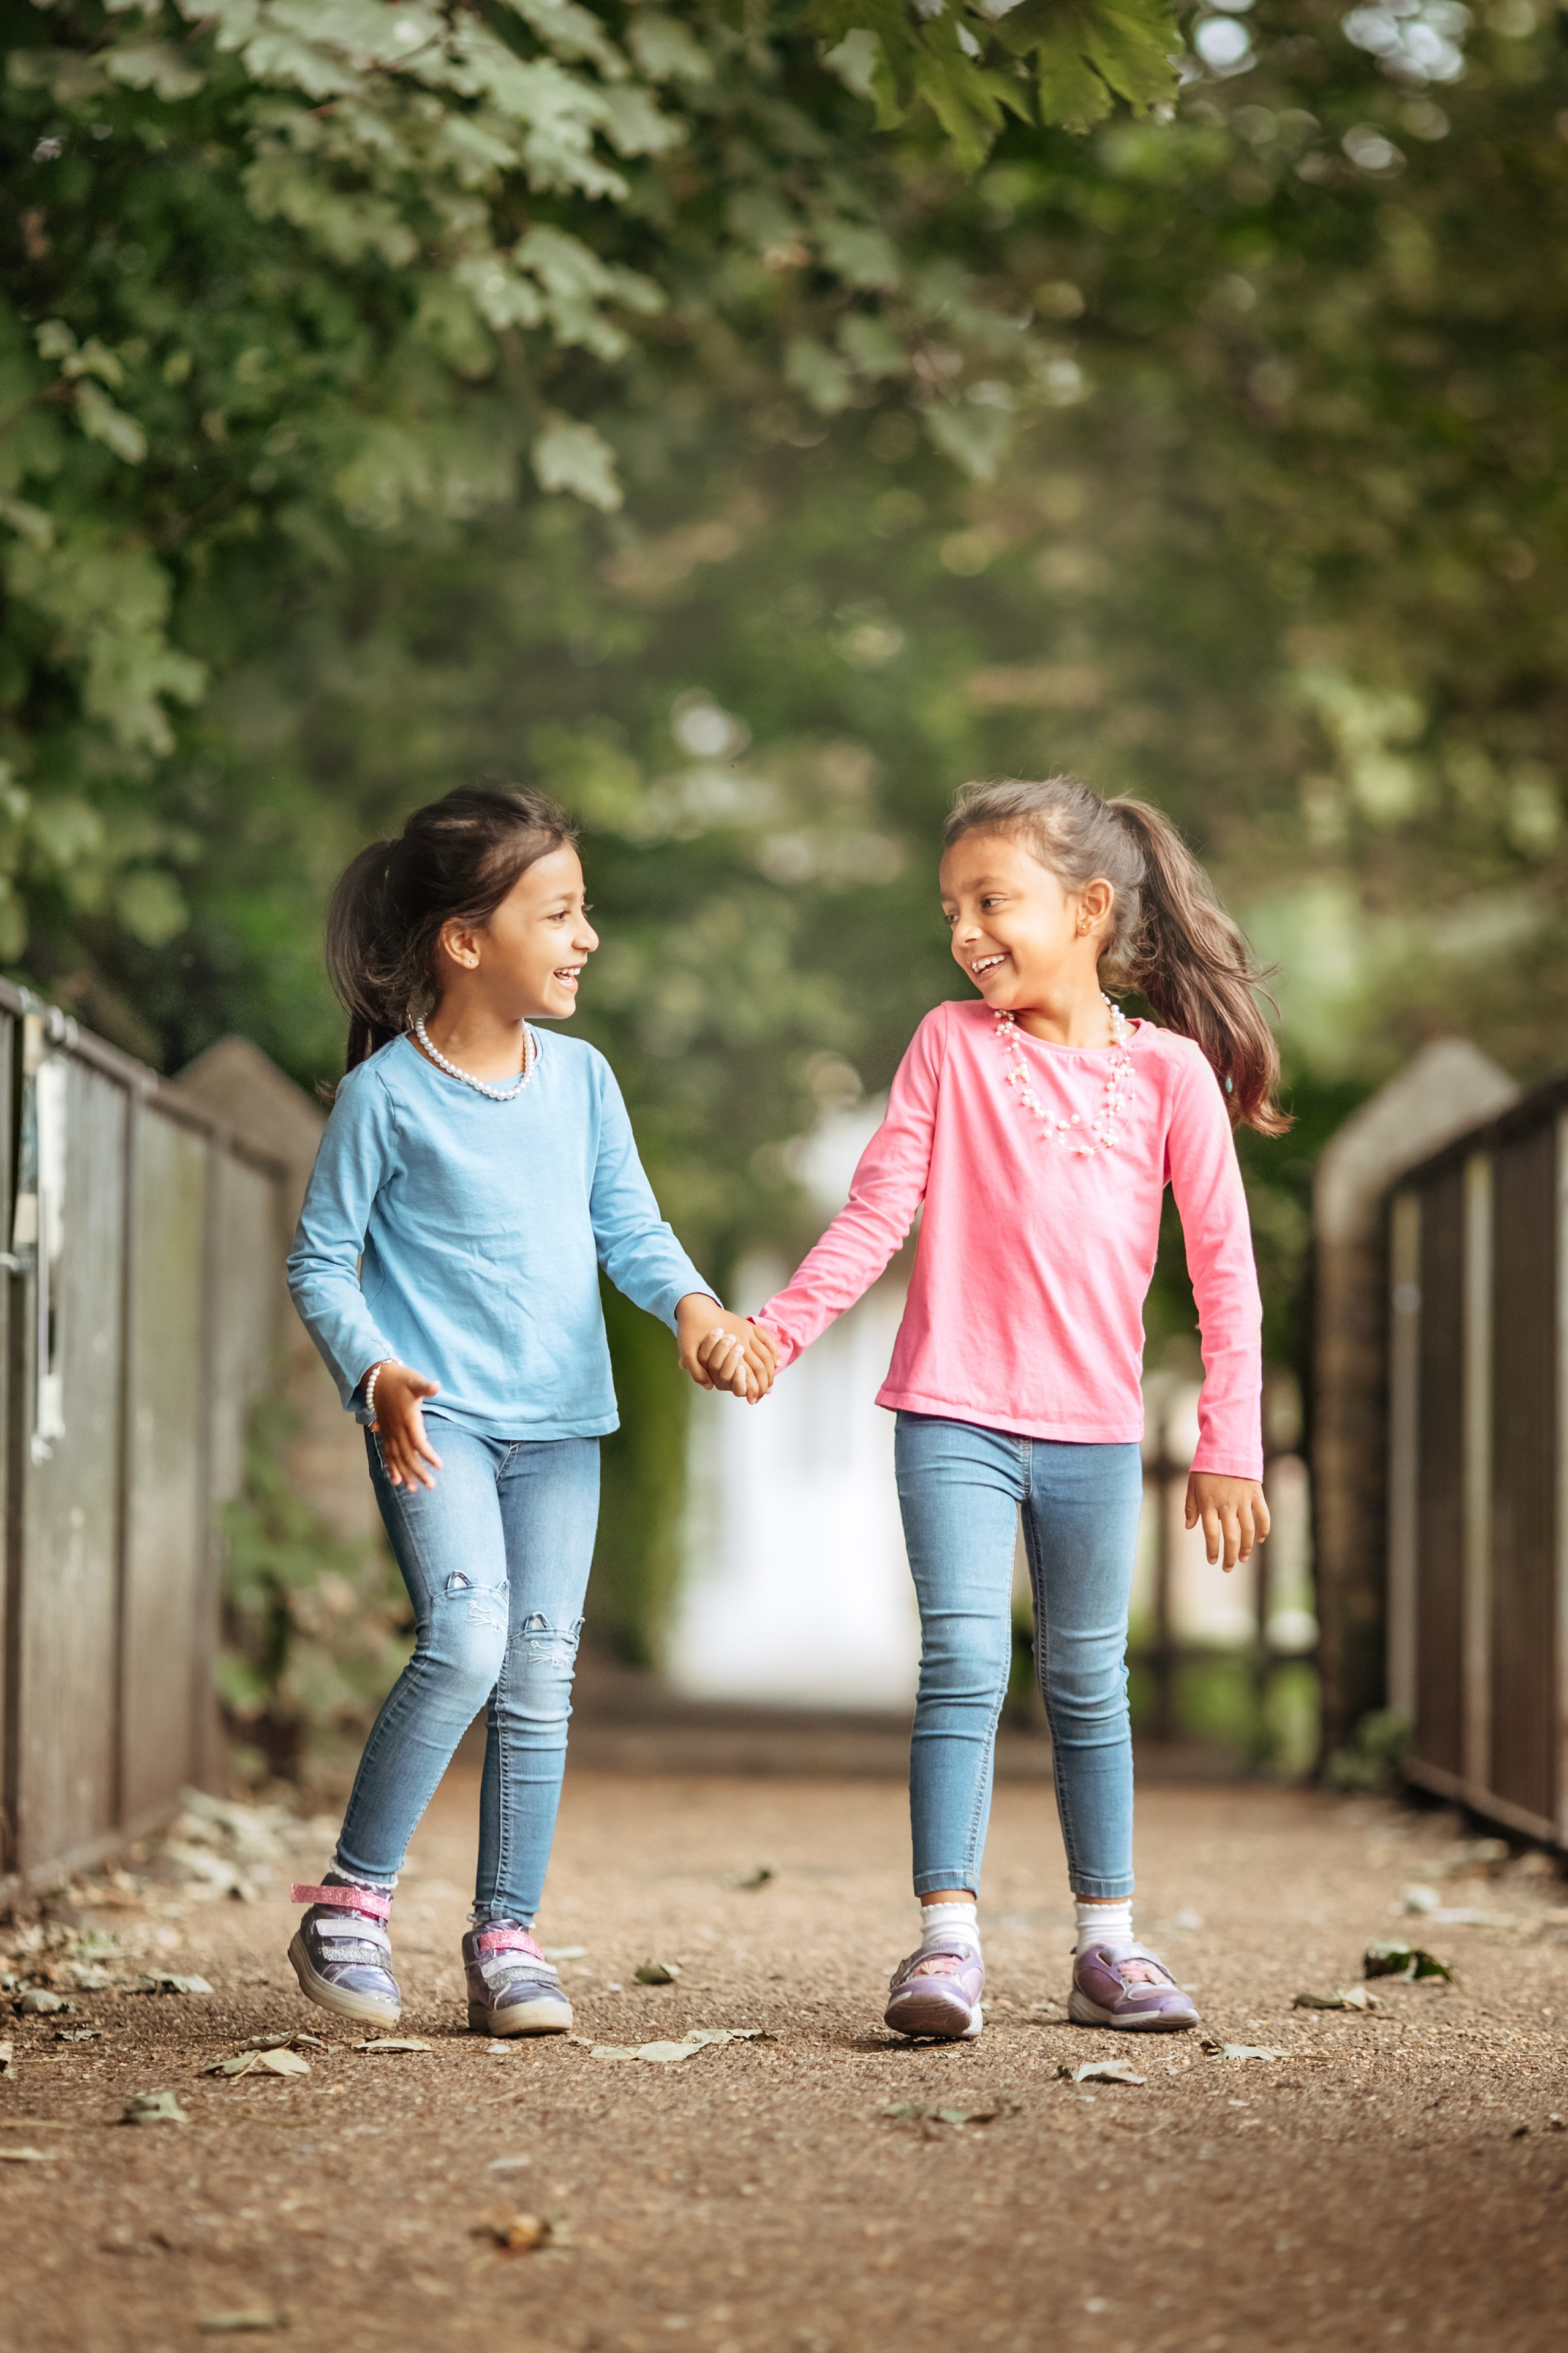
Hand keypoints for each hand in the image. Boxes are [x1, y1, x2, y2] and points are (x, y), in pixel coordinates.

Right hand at [368, 1362, 443, 1488]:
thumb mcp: (414, 1380)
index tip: (439, 1466)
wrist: (378, 1379)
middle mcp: (397, 1429)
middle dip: (419, 1471)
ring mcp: (389, 1433)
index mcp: (407, 1418)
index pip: (418, 1441)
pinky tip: (395, 1481)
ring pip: (397, 1458)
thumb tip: (436, 1386)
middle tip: (431, 1486)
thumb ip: (425, 1387)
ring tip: (413, 1490)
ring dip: (405, 1474)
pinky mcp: (385, 1433)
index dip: (428, 1454)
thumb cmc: (401, 1379)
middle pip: (408, 1455)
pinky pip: (387, 1454)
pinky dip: (391, 1468)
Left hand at [675, 1296, 776, 1401]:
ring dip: (771, 1371)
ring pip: (766, 1354)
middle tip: (764, 1395)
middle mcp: (742, 1339)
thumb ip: (696, 1370)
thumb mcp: (687, 1350)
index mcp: (728, 1347)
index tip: (753, 1400)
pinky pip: (766, 1338)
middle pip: (761, 1365)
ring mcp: (747, 1331)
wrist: (695, 1306)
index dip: (752, 1389)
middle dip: (765, 1383)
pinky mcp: (748, 1325)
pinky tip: (777, 1363)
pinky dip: (773, 1352)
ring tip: (770, 1384)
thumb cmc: (690, 1329)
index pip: (748, 1373)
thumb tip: (710, 1386)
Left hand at [1184, 1472, 1268, 1572]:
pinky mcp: (1256, 1494)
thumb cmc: (1206, 1468)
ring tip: (1243, 1558)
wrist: (1227, 1447)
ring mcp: (1243, 1500)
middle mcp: (1227, 1504)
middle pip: (1231, 1537)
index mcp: (1209, 1503)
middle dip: (1230, 1556)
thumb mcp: (1192, 1485)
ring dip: (1246, 1547)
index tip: (1212, 1561)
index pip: (1211, 1534)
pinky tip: (1260, 1539)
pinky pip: (1262, 1516)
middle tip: (1228, 1568)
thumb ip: (1190, 1506)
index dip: (1212, 1550)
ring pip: (1248, 1530)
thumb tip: (1189, 1527)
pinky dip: (1263, 1529)